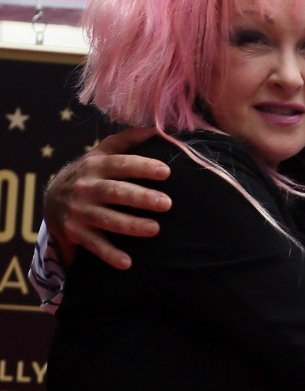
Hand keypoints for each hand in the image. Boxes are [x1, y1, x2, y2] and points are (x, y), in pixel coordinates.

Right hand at [45, 127, 171, 270]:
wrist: (52, 199)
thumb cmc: (90, 173)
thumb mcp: (102, 152)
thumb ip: (128, 140)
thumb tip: (157, 128)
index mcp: (96, 165)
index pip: (121, 164)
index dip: (142, 166)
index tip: (165, 172)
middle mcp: (87, 187)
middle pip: (115, 192)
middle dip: (141, 198)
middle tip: (167, 204)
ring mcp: (80, 211)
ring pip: (107, 220)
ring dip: (131, 225)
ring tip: (155, 229)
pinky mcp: (76, 233)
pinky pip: (94, 245)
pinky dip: (110, 255)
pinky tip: (127, 263)